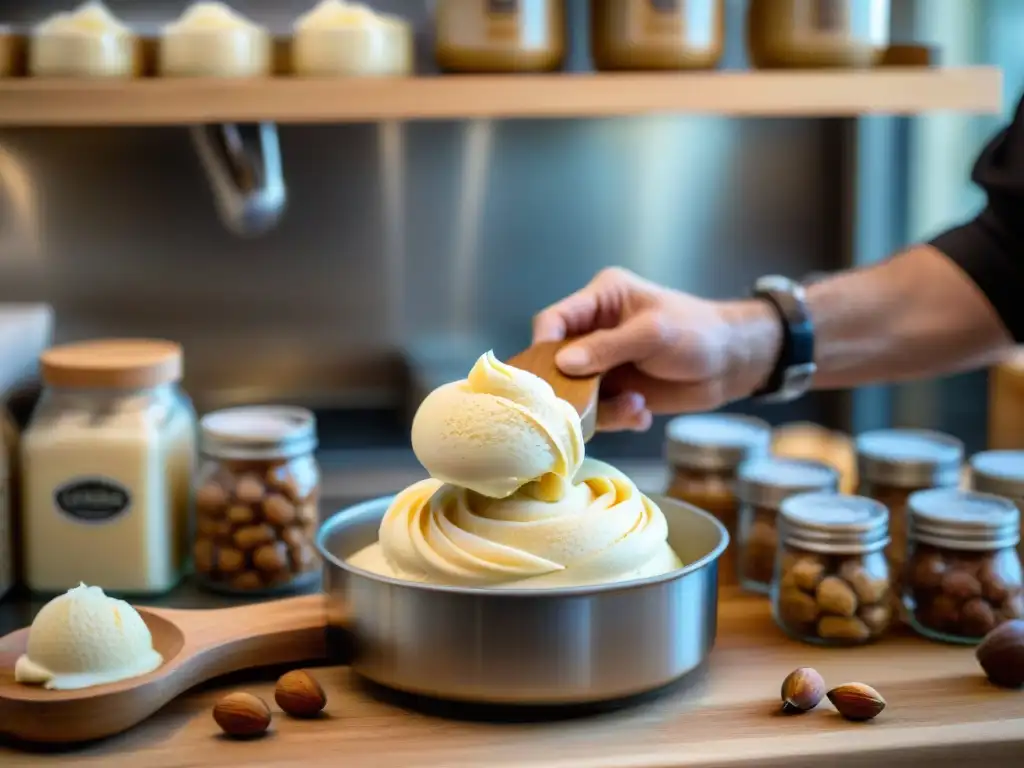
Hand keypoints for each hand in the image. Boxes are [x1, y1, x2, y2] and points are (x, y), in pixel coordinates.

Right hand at [532, 268, 780, 431]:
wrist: (731, 364)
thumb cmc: (698, 333)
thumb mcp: (653, 334)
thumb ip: (607, 347)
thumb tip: (563, 364)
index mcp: (600, 301)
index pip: (554, 319)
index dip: (544, 344)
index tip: (549, 373)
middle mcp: (594, 331)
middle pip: (556, 362)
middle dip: (572, 387)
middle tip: (588, 404)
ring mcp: (603, 364)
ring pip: (576, 392)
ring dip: (602, 408)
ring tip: (635, 407)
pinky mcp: (616, 391)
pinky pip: (598, 412)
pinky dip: (617, 417)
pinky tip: (641, 414)